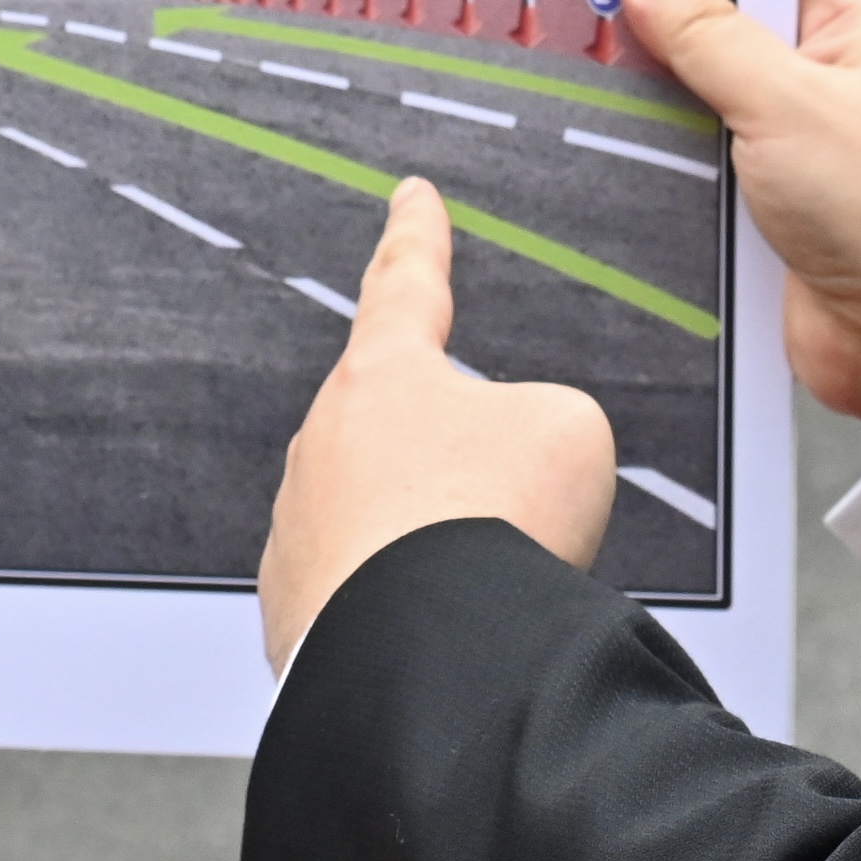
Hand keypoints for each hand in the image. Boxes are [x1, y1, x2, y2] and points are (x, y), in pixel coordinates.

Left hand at [258, 180, 615, 671]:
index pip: (408, 281)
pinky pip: (367, 599)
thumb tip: (512, 462)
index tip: (410, 198)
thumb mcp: (567, 431)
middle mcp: (325, 441)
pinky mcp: (293, 614)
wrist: (431, 661)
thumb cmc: (493, 530)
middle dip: (461, 474)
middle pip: (407, 435)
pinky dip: (407, 612)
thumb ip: (537, 420)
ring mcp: (300, 528)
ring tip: (485, 587)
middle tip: (512, 515)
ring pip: (389, 525)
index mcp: (385, 373)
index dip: (419, 236)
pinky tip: (448, 633)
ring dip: (437, 549)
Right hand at [619, 0, 860, 443]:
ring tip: (575, 62)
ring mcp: (786, 138)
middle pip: (721, 14)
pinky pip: (688, 160)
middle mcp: (819, 73)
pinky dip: (652, 157)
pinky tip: (597, 143)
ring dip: (650, 92)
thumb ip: (711, 34)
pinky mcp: (754, 202)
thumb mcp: (792, 106)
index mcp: (852, 23)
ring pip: (694, 90)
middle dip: (660, 10)